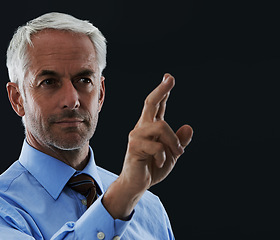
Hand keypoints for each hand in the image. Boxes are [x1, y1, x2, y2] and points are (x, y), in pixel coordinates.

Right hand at [103, 73, 192, 218]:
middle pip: (150, 103)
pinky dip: (165, 156)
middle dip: (161, 90)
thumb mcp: (172, 154)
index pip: (157, 105)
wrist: (137, 184)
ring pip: (161, 126)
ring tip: (177, 153)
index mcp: (150, 127)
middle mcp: (142, 128)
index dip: (163, 91)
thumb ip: (179, 141)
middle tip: (170, 78)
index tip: (168, 77)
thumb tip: (188, 127)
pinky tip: (162, 163)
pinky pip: (157, 147)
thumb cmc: (153, 168)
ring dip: (174, 142)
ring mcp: (137, 136)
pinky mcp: (134, 148)